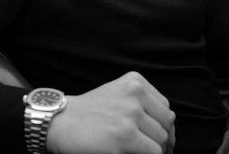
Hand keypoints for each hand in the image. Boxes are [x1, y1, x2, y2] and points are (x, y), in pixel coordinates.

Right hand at [46, 71, 174, 153]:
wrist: (60, 122)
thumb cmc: (88, 112)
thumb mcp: (117, 94)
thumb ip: (142, 104)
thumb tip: (168, 128)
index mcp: (135, 81)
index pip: (164, 107)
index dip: (164, 126)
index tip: (159, 139)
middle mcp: (135, 94)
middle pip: (166, 123)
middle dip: (163, 141)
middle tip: (153, 151)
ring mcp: (130, 114)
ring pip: (161, 140)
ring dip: (154, 151)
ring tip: (140, 152)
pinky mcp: (125, 135)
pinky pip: (152, 152)